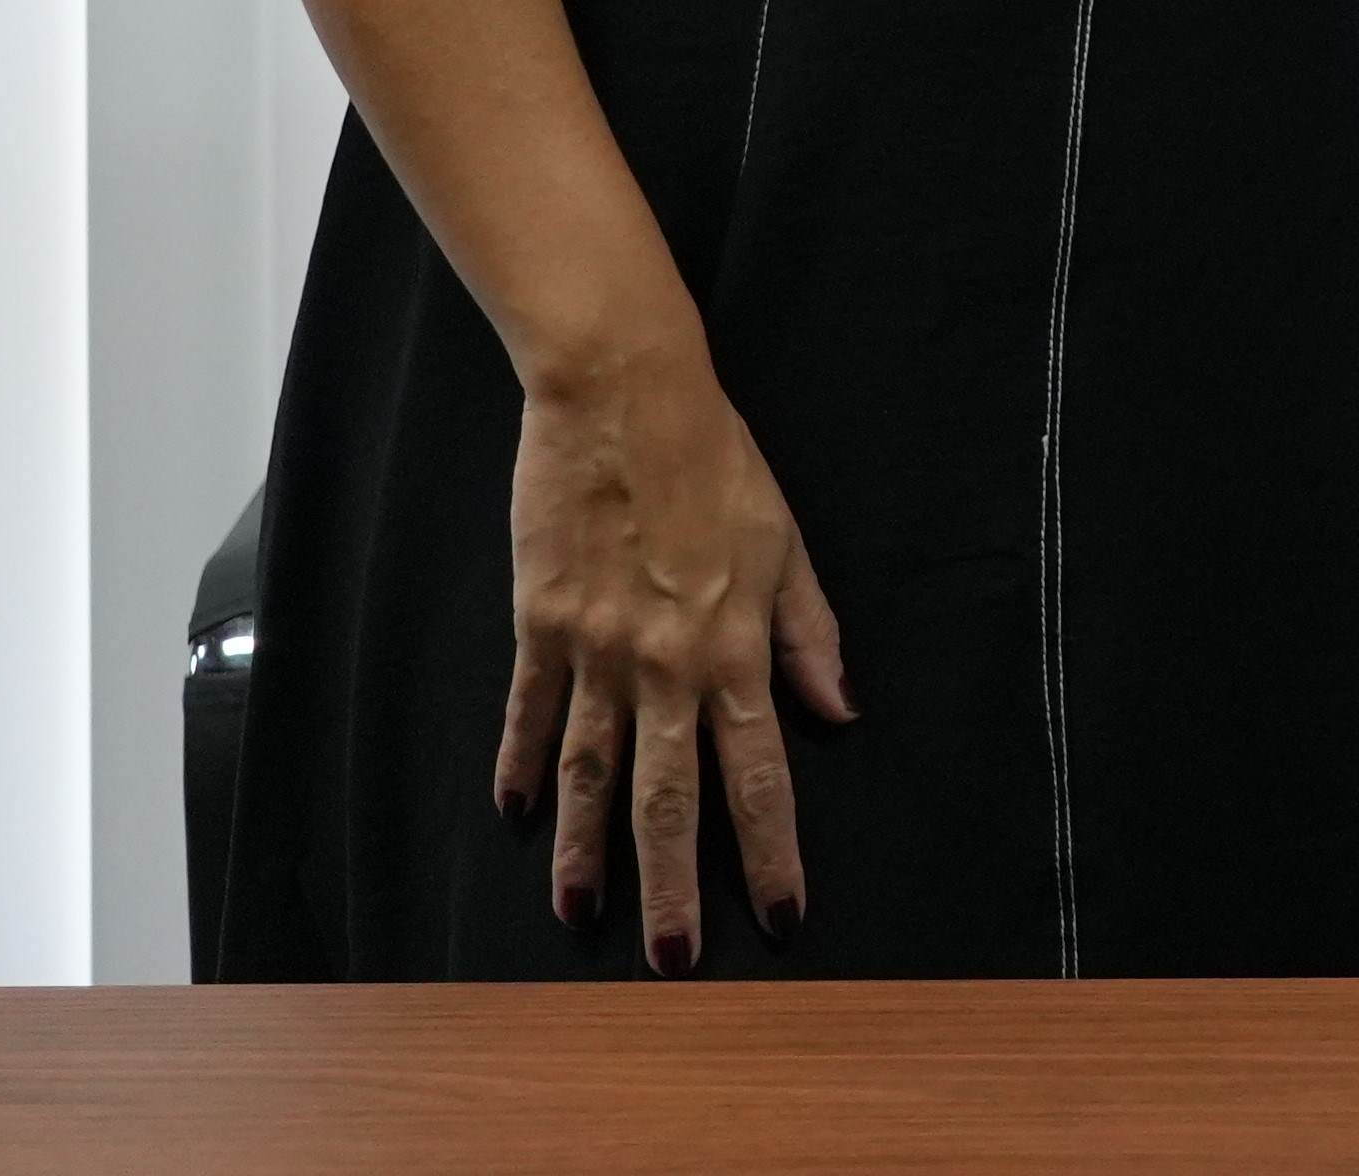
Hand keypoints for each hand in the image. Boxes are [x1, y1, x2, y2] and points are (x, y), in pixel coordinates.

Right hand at [497, 344, 845, 967]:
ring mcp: (594, 649)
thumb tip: (839, 713)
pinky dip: (523, 767)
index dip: (771, 850)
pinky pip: (530, 713)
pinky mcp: (540, 626)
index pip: (760, 774)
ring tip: (582, 917)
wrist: (624, 399)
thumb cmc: (716, 464)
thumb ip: (809, 637)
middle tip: (673, 959)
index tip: (780, 913)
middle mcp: (664, 664)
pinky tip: (520, 817)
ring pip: (592, 773)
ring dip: (588, 851)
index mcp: (734, 649)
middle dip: (672, 885)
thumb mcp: (787, 545)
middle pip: (669, 797)